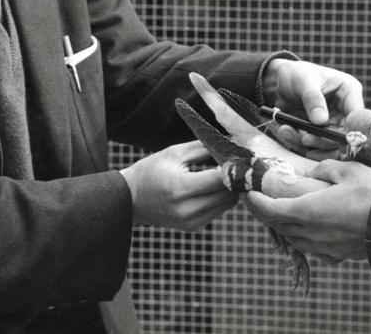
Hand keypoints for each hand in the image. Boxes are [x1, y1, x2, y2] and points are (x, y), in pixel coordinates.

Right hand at [120, 141, 237, 230]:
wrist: (130, 199)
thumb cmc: (151, 171)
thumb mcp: (174, 153)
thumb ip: (203, 147)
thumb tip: (228, 143)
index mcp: (180, 188)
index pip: (219, 179)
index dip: (231, 167)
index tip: (239, 156)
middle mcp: (187, 209)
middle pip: (227, 194)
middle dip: (234, 178)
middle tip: (237, 163)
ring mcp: (191, 222)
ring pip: (226, 204)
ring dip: (230, 189)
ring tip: (226, 172)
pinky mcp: (193, 227)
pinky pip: (218, 211)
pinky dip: (221, 198)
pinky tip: (214, 186)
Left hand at [246, 159, 370, 261]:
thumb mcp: (345, 169)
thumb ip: (322, 169)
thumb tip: (312, 173)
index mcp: (307, 211)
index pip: (271, 210)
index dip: (256, 203)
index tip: (247, 194)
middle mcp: (311, 233)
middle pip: (279, 225)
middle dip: (265, 213)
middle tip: (258, 201)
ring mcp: (325, 247)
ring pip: (294, 239)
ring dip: (282, 226)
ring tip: (279, 212)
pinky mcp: (338, 255)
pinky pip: (312, 247)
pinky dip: (301, 237)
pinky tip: (306, 229)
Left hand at [264, 59, 363, 159]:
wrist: (281, 79)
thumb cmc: (297, 73)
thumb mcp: (304, 80)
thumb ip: (313, 99)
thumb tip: (321, 121)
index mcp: (349, 92)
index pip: (357, 116)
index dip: (351, 130)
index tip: (335, 139)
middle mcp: (344, 110)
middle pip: (344, 135)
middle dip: (325, 141)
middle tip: (305, 139)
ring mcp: (333, 122)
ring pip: (330, 144)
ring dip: (310, 144)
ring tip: (288, 133)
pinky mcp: (320, 131)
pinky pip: (315, 144)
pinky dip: (299, 142)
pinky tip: (286, 132)